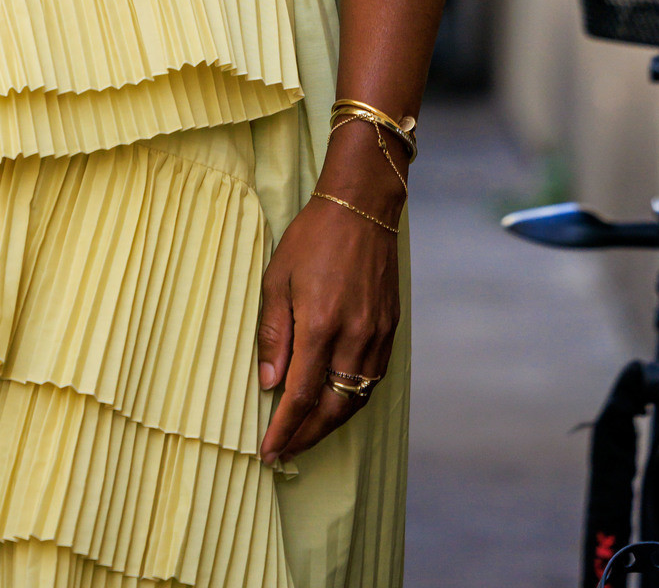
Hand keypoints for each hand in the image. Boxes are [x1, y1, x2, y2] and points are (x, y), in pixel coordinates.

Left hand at [256, 131, 402, 463]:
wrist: (361, 207)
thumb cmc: (312, 238)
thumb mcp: (277, 279)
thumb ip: (274, 334)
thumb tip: (268, 383)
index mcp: (321, 325)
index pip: (301, 395)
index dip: (284, 429)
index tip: (269, 451)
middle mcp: (354, 338)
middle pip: (332, 409)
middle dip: (307, 436)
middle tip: (285, 451)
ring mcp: (376, 335)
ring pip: (355, 399)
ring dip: (330, 424)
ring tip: (307, 434)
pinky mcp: (390, 329)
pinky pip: (372, 379)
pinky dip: (353, 399)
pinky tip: (336, 403)